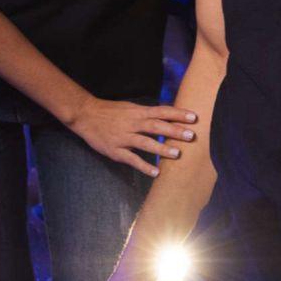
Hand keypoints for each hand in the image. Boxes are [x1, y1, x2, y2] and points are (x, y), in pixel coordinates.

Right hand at [71, 96, 196, 176]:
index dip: (177, 114)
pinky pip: (131, 159)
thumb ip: (147, 113)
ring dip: (161, 148)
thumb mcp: (130, 108)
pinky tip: (155, 172)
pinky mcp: (115, 150)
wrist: (86, 115)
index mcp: (138, 112)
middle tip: (191, 136)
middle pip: (156, 126)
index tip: (194, 117)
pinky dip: (143, 166)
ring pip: (145, 143)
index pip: (161, 111)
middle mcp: (132, 123)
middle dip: (174, 131)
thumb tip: (167, 115)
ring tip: (177, 154)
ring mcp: (123, 137)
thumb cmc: (111, 111)